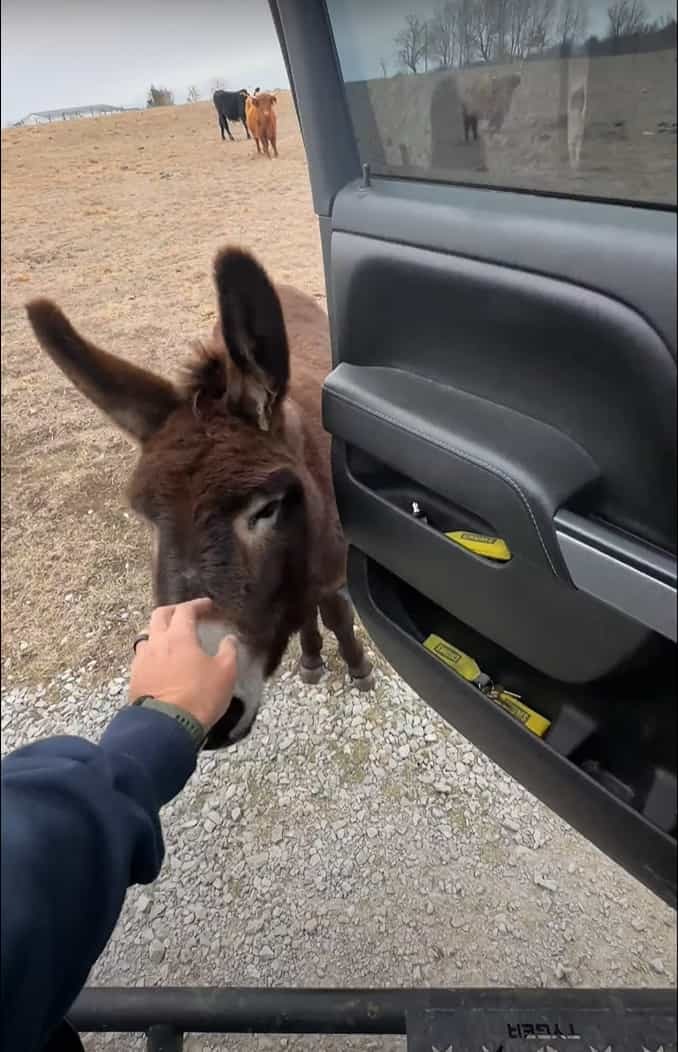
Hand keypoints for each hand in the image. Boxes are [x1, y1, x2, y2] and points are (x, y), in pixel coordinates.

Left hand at [129, 599, 237, 730]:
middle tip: (186, 615)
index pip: (185, 610)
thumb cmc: (200, 696)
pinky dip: (152, 651)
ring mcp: (142, 660)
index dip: (197, 605)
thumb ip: (228, 651)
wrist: (167, 726)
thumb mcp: (225, 673)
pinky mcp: (135, 677)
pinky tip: (160, 661)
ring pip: (147, 634)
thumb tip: (229, 639)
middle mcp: (157, 642)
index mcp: (179, 636)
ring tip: (171, 637)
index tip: (207, 606)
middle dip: (174, 611)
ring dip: (159, 630)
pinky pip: (142, 656)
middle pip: (160, 615)